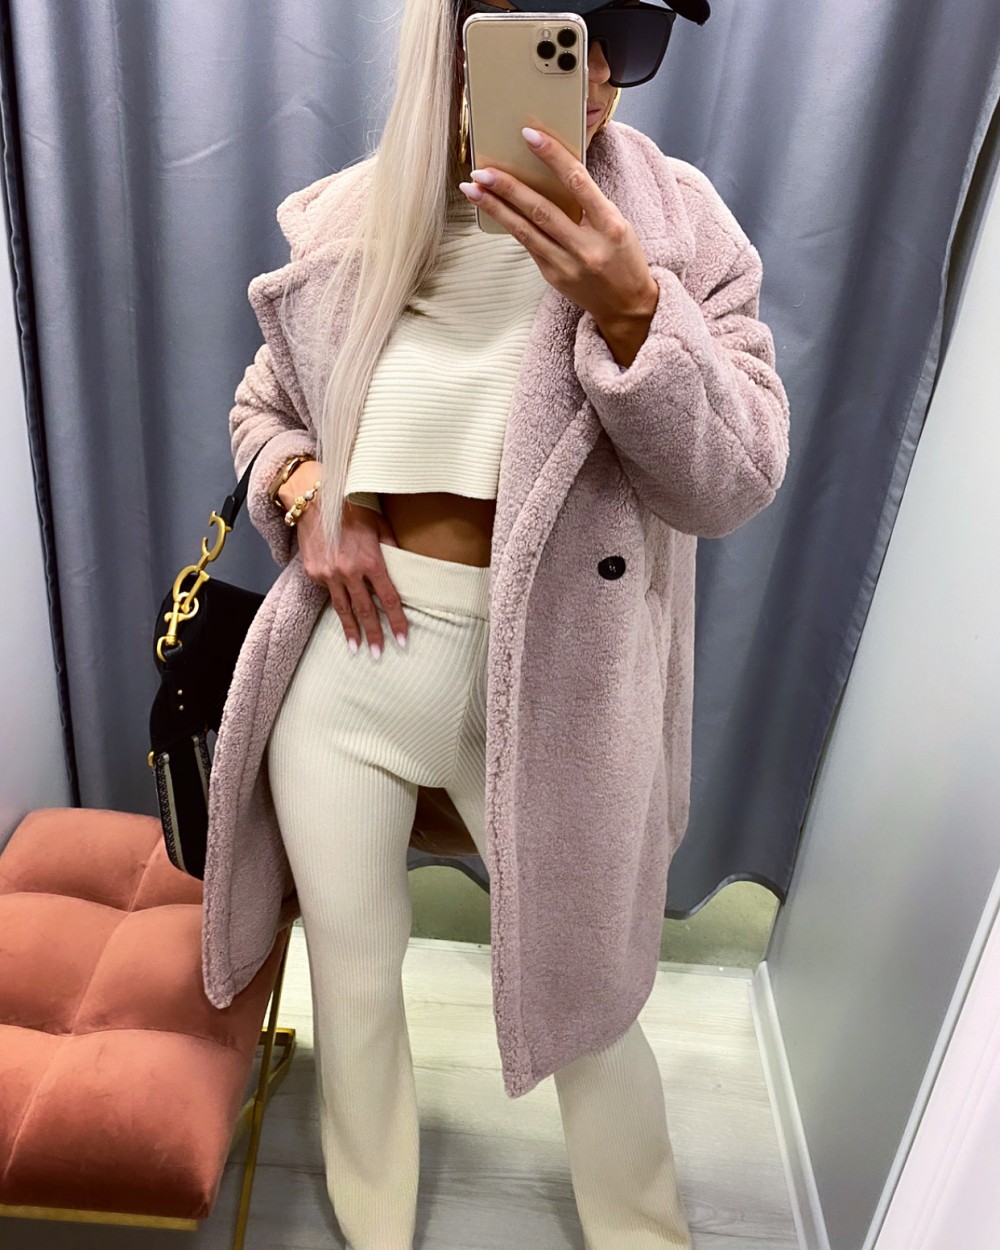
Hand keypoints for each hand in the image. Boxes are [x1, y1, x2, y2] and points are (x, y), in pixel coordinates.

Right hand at [288, 470, 407, 657]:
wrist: (313, 499)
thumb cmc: (351, 508)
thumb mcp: (380, 525)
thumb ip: (392, 548)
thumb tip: (405, 568)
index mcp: (370, 561)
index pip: (388, 599)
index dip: (397, 621)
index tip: (402, 639)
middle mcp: (349, 572)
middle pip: (365, 611)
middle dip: (374, 635)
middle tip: (379, 654)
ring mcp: (328, 574)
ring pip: (343, 609)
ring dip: (351, 631)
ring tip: (357, 649)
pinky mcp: (313, 573)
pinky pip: (329, 592)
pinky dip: (336, 603)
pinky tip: (343, 616)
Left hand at [459, 126, 658, 331]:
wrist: (627, 306)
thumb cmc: (624, 258)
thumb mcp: (618, 225)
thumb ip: (590, 203)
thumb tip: (552, 174)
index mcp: (611, 226)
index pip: (578, 183)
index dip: (553, 156)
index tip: (529, 136)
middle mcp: (588, 248)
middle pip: (542, 210)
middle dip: (509, 188)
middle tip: (482, 170)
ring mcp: (568, 265)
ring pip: (525, 231)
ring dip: (496, 208)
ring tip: (472, 188)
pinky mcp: (553, 276)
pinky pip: (527, 245)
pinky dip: (509, 224)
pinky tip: (492, 210)